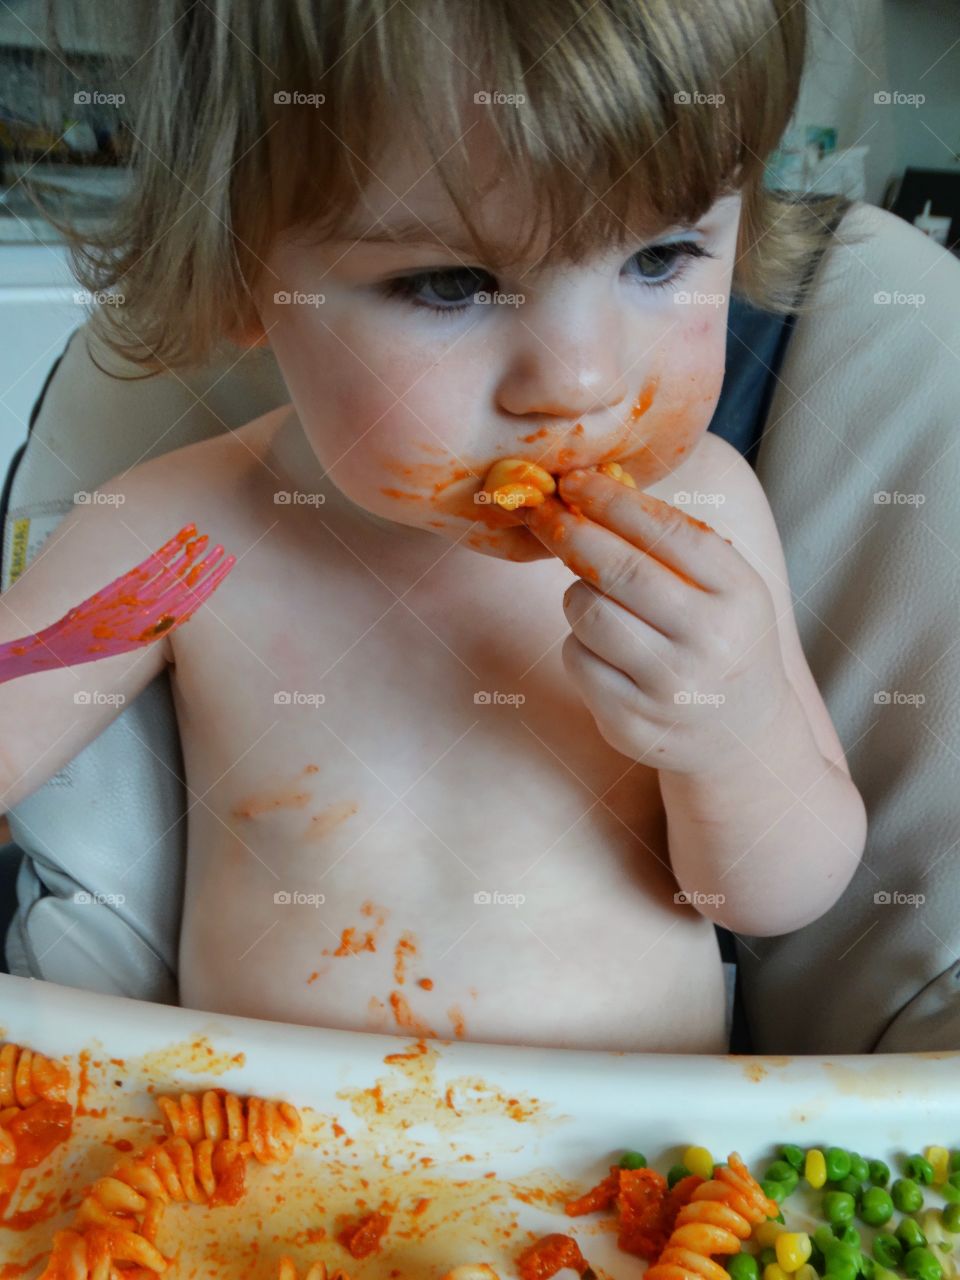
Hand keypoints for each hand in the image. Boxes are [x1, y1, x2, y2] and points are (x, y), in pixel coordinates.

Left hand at [520, 467, 793, 773]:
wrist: (741, 735)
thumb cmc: (722, 638)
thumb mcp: (726, 587)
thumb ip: (674, 543)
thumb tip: (591, 491)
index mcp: (739, 595)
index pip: (666, 531)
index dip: (612, 500)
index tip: (575, 481)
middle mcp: (709, 642)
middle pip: (617, 570)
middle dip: (570, 532)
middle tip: (544, 513)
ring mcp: (669, 688)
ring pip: (587, 613)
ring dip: (577, 594)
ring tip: (595, 597)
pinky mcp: (631, 723)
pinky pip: (576, 660)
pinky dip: (578, 643)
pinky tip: (603, 648)